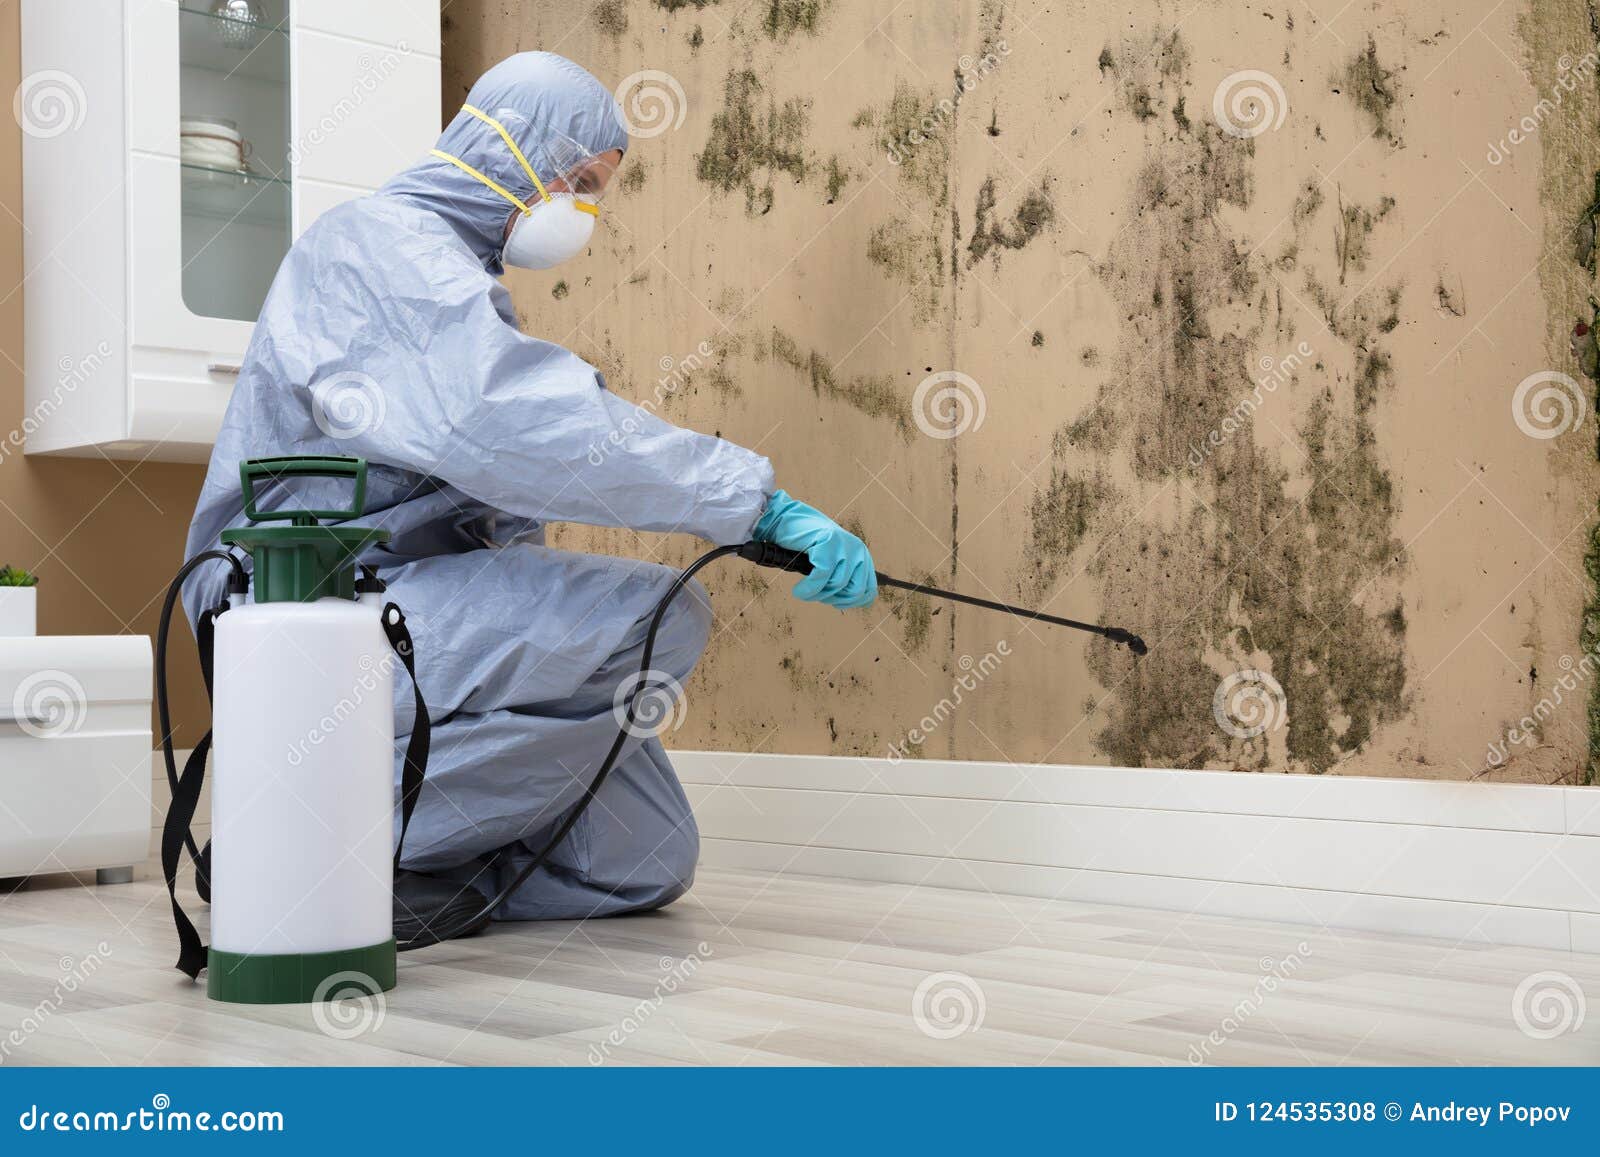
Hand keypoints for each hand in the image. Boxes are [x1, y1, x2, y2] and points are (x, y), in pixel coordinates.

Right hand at [751, 491, 877, 608]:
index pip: (869, 591)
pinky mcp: (828, 543)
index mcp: (862, 556)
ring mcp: (844, 545)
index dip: (851, 603)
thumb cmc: (807, 546)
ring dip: (817, 595)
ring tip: (804, 592)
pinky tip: (798, 590)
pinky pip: (821, 577)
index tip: (833, 602)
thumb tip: (847, 602)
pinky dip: (808, 589)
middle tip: (816, 596)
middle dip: (833, 599)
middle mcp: (858, 550)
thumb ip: (844, 577)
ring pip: (837, 585)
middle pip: (855, 591)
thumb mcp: (833, 562)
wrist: (787, 521)